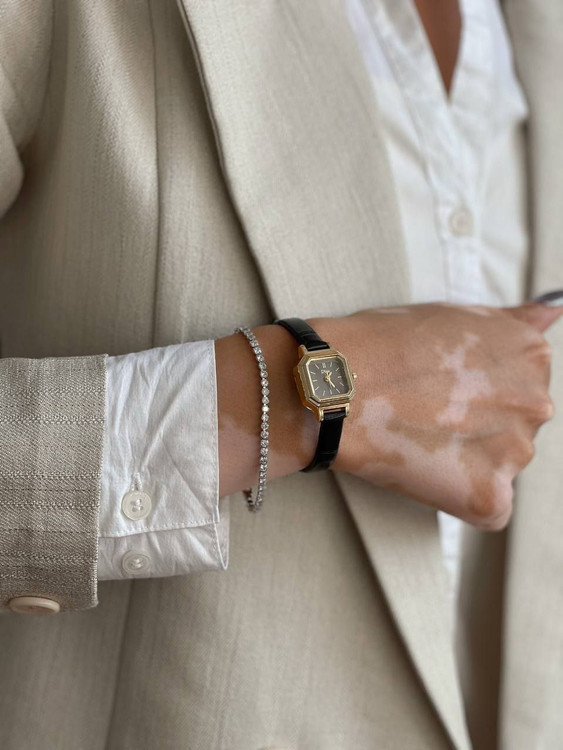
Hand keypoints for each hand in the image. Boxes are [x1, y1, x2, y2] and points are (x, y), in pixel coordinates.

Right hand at [309, 302, 562, 529]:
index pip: (521, 385)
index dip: (475, 389)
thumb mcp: (456, 313)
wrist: (338, 384)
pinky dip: (458, 496)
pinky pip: (487, 507)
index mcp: (530, 355)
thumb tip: (552, 311)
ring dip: (465, 459)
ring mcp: (515, 452)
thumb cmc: (383, 343)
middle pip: (513, 426)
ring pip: (499, 465)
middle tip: (425, 412)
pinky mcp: (489, 496)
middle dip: (476, 424)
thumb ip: (512, 320)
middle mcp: (536, 402)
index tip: (442, 386)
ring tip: (416, 437)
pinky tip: (424, 469)